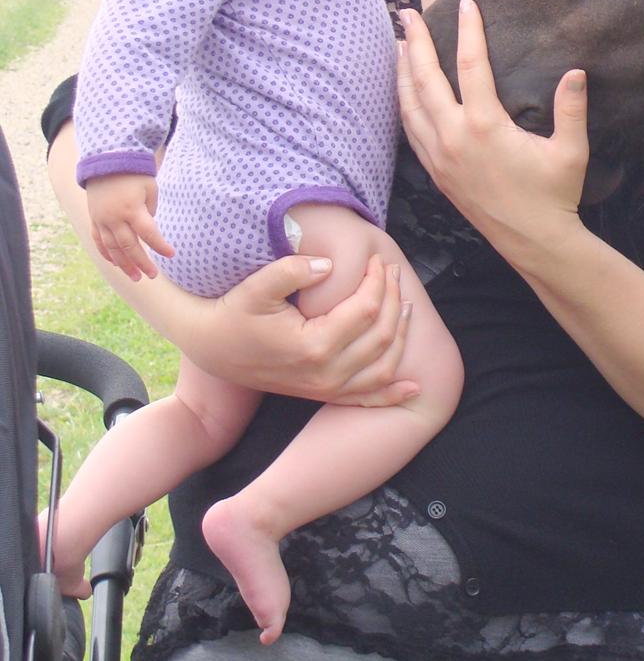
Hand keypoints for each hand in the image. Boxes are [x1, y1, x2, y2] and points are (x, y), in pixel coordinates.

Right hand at [85, 172, 173, 280]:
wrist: (106, 161)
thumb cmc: (134, 174)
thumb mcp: (150, 187)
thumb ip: (150, 210)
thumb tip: (147, 231)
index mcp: (132, 209)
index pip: (149, 234)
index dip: (160, 246)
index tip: (171, 254)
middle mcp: (114, 218)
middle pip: (129, 247)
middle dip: (142, 263)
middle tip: (152, 275)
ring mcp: (101, 220)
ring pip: (112, 249)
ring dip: (124, 265)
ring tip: (136, 277)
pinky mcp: (94, 219)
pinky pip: (99, 242)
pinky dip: (107, 254)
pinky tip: (117, 264)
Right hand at [194, 253, 419, 406]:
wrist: (213, 348)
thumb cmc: (234, 314)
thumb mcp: (256, 287)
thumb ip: (293, 271)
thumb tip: (330, 265)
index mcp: (313, 346)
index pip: (364, 310)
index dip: (377, 282)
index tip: (378, 261)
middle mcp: (325, 373)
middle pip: (380, 336)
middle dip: (393, 300)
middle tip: (393, 273)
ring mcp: (325, 388)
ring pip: (383, 367)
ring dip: (400, 336)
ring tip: (406, 306)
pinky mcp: (323, 394)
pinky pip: (366, 399)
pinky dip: (393, 393)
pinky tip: (414, 388)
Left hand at [397, 0, 588, 263]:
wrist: (534, 242)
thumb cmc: (554, 195)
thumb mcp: (571, 151)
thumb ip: (572, 109)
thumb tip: (576, 70)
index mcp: (485, 127)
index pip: (472, 66)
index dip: (469, 31)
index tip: (467, 3)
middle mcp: (454, 138)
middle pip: (425, 80)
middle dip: (417, 43)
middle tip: (408, 14)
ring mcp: (440, 157)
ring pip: (409, 106)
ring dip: (403, 72)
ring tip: (401, 44)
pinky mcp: (436, 173)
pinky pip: (411, 130)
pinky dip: (404, 104)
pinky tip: (404, 92)